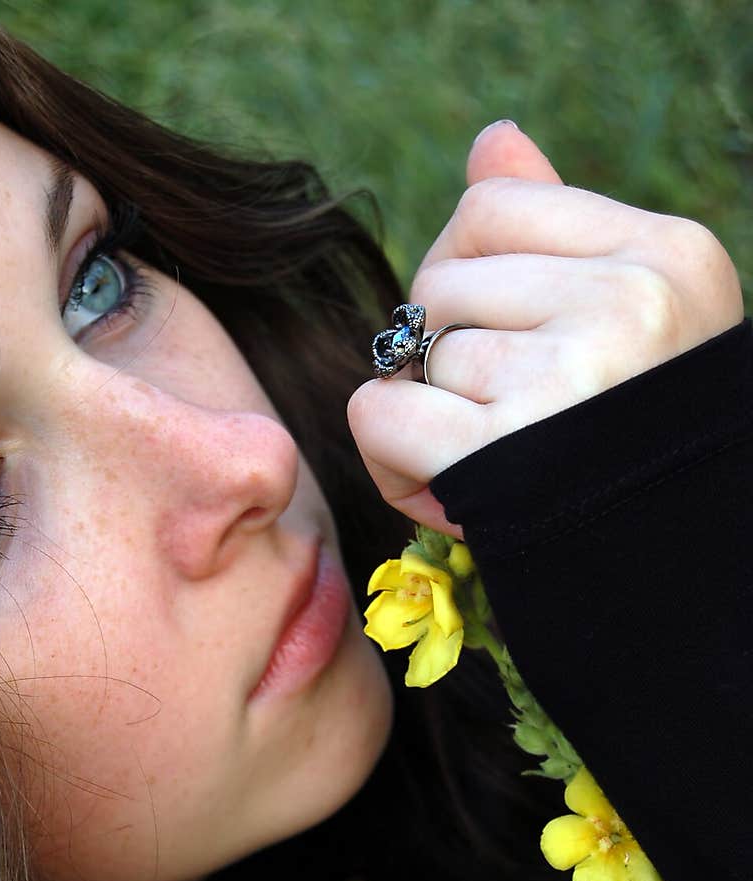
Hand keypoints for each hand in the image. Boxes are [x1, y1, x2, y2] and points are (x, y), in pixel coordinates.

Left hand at [348, 122, 743, 533]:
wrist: (671, 569)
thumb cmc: (628, 447)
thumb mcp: (624, 323)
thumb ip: (557, 233)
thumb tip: (494, 140)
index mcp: (668, 256)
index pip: (489, 209)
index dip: (463, 281)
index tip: (502, 347)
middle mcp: (631, 301)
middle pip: (442, 281)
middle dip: (444, 356)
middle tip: (497, 422)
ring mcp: (573, 371)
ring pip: (415, 350)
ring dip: (426, 418)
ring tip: (489, 465)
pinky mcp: (509, 448)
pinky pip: (380, 413)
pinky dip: (390, 459)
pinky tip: (445, 489)